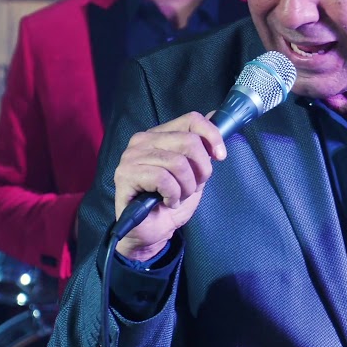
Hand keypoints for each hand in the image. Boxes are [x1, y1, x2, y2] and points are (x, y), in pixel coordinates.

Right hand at [112, 111, 225, 260]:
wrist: (152, 231)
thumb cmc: (171, 200)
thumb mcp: (194, 170)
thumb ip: (201, 146)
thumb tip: (215, 116)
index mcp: (159, 134)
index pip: (191, 119)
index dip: (212, 136)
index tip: (221, 156)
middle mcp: (142, 140)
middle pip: (189, 142)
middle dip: (201, 169)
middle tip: (194, 187)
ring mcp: (131, 157)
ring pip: (178, 163)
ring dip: (187, 186)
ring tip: (179, 196)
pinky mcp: (125, 175)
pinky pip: (163, 179)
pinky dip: (173, 194)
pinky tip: (168, 202)